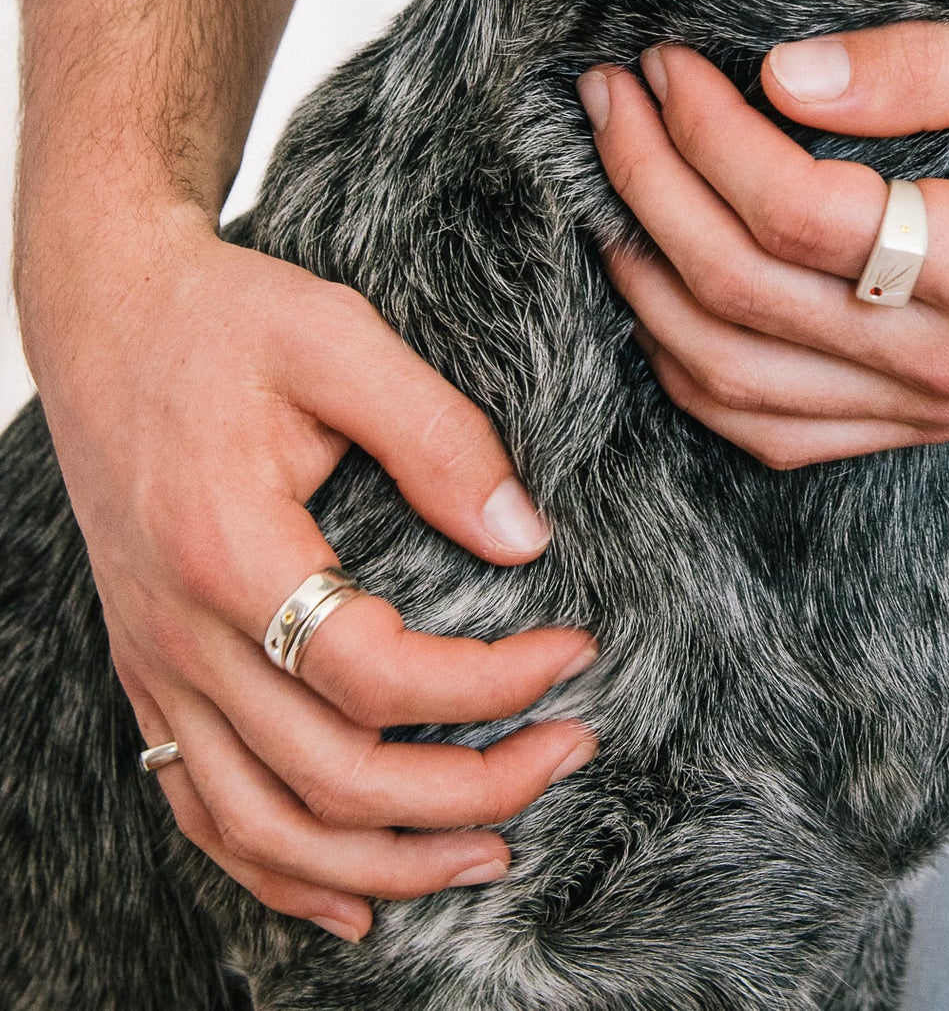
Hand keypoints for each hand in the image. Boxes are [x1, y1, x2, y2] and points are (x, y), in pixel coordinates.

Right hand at [20, 206, 599, 942]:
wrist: (108, 315)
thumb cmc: (228, 318)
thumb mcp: (340, 337)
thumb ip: (439, 433)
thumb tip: (525, 535)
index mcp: (229, 551)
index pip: (377, 673)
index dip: (491, 685)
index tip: (577, 650)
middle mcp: (180, 635)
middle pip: (329, 778)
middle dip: (468, 792)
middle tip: (572, 750)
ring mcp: (156, 669)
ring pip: (266, 828)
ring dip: (388, 860)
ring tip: (497, 848)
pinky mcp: (152, 678)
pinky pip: (203, 814)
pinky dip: (281, 874)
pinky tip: (359, 896)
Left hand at [578, 13, 948, 468]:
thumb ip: (921, 65)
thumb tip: (780, 76)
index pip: (798, 214)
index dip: (708, 134)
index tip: (667, 61)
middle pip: (741, 292)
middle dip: (649, 181)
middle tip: (611, 94)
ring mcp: (931, 409)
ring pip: (730, 377)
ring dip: (645, 276)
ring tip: (609, 179)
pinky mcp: (916, 424)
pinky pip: (767, 428)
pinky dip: (689, 368)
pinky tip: (658, 290)